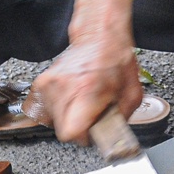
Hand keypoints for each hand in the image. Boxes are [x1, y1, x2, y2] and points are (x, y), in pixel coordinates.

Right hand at [29, 0, 141, 143]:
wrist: (99, 36)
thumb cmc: (116, 60)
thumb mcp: (132, 93)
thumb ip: (121, 119)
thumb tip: (114, 137)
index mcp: (88, 90)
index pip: (71, 132)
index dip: (84, 137)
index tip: (92, 130)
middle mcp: (65, 87)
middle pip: (61, 129)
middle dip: (77, 127)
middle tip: (90, 114)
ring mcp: (50, 84)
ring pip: (51, 120)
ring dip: (66, 117)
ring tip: (81, 103)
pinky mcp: (41, 82)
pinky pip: (42, 108)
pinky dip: (55, 108)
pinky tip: (69, 100)